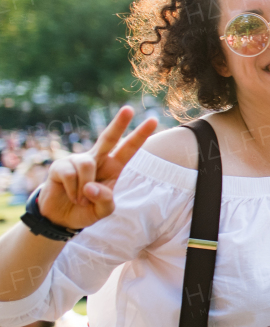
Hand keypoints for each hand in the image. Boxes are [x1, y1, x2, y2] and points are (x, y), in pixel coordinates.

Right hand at [39, 106, 157, 228]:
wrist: (61, 217)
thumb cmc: (86, 209)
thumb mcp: (103, 210)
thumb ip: (105, 200)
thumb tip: (91, 186)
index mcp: (113, 167)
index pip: (128, 149)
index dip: (140, 135)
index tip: (153, 120)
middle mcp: (97, 159)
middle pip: (109, 138)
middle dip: (119, 123)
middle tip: (129, 109)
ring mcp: (77, 160)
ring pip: (87, 165)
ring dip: (85, 188)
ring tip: (82, 199)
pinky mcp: (60, 166)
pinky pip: (70, 174)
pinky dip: (73, 190)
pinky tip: (71, 195)